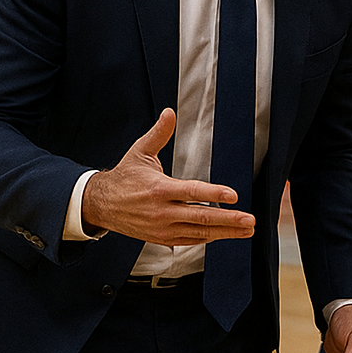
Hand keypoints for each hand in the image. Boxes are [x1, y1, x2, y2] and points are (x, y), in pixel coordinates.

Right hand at [81, 108, 256, 245]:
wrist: (102, 205)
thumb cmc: (124, 177)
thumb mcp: (140, 151)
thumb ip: (159, 133)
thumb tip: (169, 112)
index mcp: (159, 188)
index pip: (192, 192)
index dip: (214, 194)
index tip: (234, 196)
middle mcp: (162, 212)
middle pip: (200, 217)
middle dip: (228, 220)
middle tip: (249, 220)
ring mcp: (162, 228)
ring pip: (199, 233)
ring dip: (225, 232)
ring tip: (245, 230)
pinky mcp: (162, 239)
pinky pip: (190, 240)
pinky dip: (208, 238)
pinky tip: (225, 234)